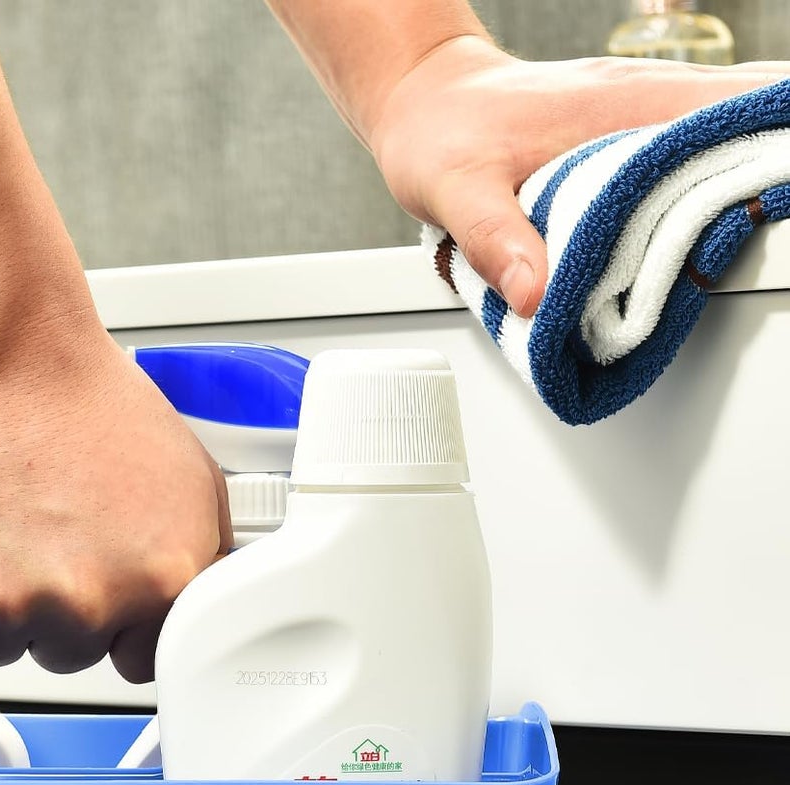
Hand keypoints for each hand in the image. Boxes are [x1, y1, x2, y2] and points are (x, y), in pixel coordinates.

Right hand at [0, 321, 230, 682]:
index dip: (119, 626)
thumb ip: (204, 561)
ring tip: (0, 525)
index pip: (142, 663)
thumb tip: (207, 613)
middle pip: (67, 656)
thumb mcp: (191, 480)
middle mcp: (83, 605)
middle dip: (56, 607)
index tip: (102, 590)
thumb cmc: (81, 403)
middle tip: (44, 532)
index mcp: (158, 583)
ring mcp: (3, 607)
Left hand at [370, 37, 789, 316]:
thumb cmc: (437, 135)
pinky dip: (702, 182)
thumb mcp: (454, 192)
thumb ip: (496, 241)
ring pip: (720, 136)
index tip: (772, 197)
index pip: (727, 111)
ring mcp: (640, 112)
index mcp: (618, 104)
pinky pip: (686, 150)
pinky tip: (698, 223)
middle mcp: (643, 98)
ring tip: (738, 233)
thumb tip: (535, 294)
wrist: (422, 101)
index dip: (763, 150)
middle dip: (758, 174)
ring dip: (736, 179)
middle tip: (756, 230)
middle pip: (741, 123)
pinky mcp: (628, 132)